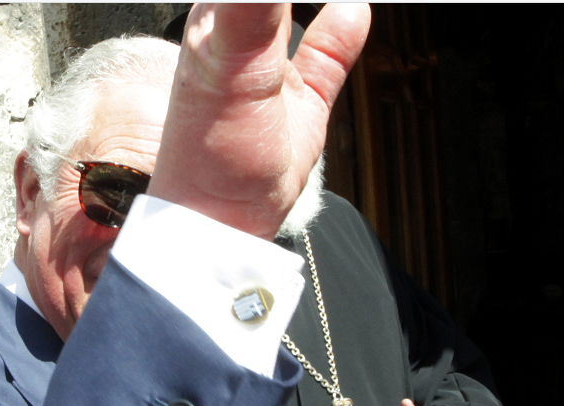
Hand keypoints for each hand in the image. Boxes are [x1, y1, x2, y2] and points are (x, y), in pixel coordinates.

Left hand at [148, 3, 370, 238]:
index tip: (282, 3)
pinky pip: (329, 50)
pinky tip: (354, 9)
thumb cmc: (208, 153)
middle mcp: (244, 30)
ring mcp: (274, 63)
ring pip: (306, 4)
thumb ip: (254, 7)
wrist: (219, 225)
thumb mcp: (231, 64)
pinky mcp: (300, 98)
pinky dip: (344, 26)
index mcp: (219, 14)